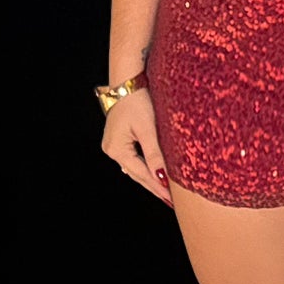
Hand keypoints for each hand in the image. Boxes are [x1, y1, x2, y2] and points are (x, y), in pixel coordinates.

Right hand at [101, 86, 174, 205]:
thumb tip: (161, 178)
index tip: (172, 199)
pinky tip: (154, 175)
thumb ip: (154, 154)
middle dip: (154, 187)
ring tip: (165, 193)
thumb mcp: (148, 128)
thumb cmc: (138, 101)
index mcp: (116, 149)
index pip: (141, 173)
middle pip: (137, 174)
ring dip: (150, 178)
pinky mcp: (120, 139)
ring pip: (135, 168)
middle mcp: (112, 150)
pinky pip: (134, 159)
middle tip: (171, 202)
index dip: (157, 186)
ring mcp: (114, 145)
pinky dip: (146, 167)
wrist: (127, 81)